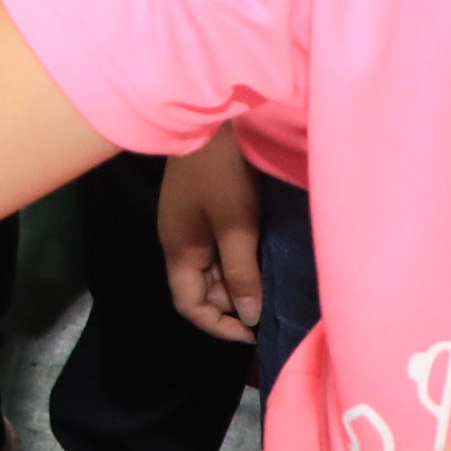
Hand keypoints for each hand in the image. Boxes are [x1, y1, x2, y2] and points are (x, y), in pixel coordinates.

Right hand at [158, 137, 262, 343]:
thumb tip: (249, 316)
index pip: (190, 306)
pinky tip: (261, 259)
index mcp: (180, 250)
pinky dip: (238, 261)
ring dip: (237, 282)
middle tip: (270, 306)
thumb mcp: (236, 224)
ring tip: (270, 286)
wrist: (209, 118)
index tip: (253, 331)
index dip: (219, 326)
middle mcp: (181, 242)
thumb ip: (241, 272)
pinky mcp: (204, 209)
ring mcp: (191, 224)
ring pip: (212, 270)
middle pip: (202, 290)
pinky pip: (218, 248)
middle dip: (233, 304)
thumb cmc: (221, 173)